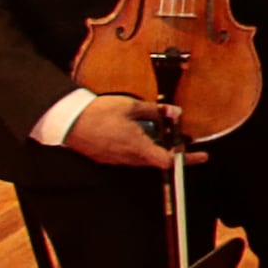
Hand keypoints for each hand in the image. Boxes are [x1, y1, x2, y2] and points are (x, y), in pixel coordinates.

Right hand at [62, 96, 196, 169]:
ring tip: (165, 136)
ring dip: (156, 150)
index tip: (200, 156)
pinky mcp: (107, 158)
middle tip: (185, 143)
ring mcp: (117, 160)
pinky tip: (141, 135)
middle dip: (173, 153)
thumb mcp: (130, 106)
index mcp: (137, 146)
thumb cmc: (97, 113)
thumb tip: (174, 112)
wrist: (66, 121)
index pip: (167, 161)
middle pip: (158, 161)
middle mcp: (128, 157)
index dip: (186, 160)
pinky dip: (140, 148)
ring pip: (144, 159)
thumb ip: (155, 111)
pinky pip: (130, 157)